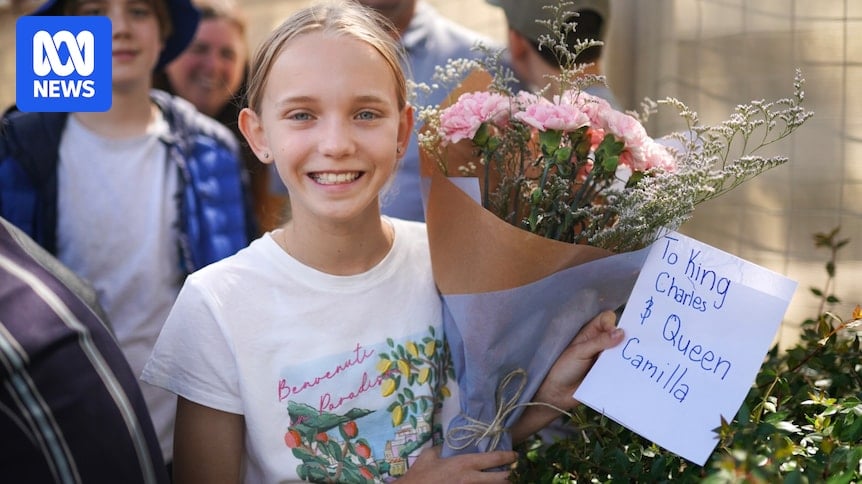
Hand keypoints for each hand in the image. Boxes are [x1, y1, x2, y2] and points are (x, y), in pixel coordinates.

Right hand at [397, 446, 515, 482]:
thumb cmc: (420, 475)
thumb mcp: (429, 456)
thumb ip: (441, 448)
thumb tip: (446, 445)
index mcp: (464, 464)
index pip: (493, 459)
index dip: (508, 456)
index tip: (515, 455)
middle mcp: (471, 479)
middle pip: (501, 479)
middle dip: (511, 476)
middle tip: (514, 472)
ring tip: (504, 480)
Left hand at [511, 310, 623, 441]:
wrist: (557, 394)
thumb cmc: (563, 368)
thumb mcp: (580, 352)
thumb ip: (600, 342)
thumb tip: (621, 332)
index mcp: (590, 333)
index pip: (606, 319)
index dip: (612, 323)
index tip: (616, 334)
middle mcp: (599, 344)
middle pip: (618, 335)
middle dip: (626, 339)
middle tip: (635, 346)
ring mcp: (604, 359)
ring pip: (621, 352)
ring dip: (627, 355)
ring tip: (638, 360)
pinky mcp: (608, 373)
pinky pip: (620, 368)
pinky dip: (626, 369)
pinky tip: (634, 372)